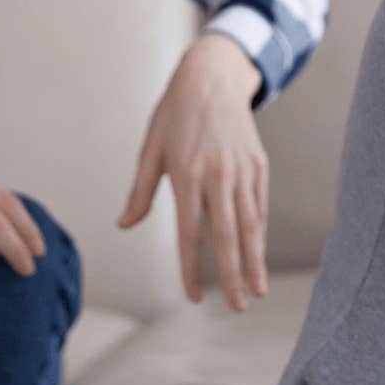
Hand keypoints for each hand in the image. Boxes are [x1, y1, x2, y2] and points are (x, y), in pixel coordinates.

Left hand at [118, 32, 269, 311]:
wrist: (211, 77)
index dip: (191, 268)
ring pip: (250, 225)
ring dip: (254, 261)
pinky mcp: (257, 164)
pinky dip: (259, 233)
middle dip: (232, 275)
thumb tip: (124, 225)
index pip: (190, 234)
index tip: (194, 297)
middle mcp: (217, 175)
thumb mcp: (151, 148)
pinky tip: (258, 254)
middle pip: (227, 236)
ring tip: (256, 291)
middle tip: (237, 307)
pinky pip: (259, 206)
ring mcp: (241, 170)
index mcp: (186, 173)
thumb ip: (141, 191)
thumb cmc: (174, 114)